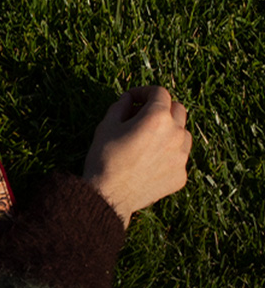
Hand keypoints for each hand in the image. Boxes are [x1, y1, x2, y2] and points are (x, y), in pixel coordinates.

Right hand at [83, 85, 191, 221]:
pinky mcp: (181, 174)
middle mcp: (176, 134)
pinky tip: (149, 162)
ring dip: (170, 131)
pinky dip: (168, 154)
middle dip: (162, 108)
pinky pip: (179, 157)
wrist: (109, 196)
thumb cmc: (104, 158)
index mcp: (157, 118)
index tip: (133, 98)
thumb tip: (128, 99)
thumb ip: (120, 107)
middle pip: (178, 110)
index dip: (145, 91)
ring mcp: (182, 156)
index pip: (160, 93)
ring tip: (149, 140)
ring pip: (183, 134)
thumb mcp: (106, 126)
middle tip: (143, 115)